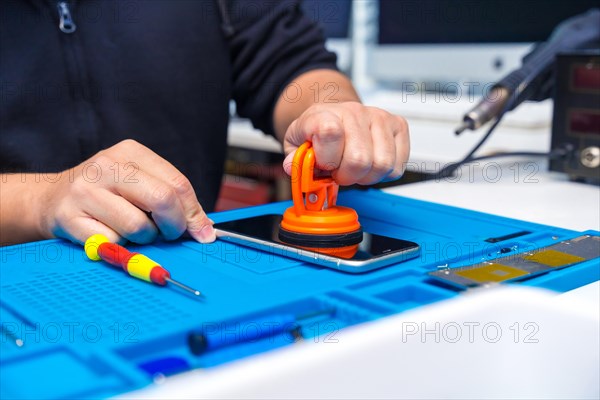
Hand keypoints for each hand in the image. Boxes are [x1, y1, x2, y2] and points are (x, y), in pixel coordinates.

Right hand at [36, 139, 214, 244]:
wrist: (49, 198)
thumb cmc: (105, 193)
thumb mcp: (138, 183)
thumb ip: (172, 199)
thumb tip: (204, 228)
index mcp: (130, 152)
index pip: (178, 184)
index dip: (194, 214)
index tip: (202, 233)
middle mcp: (107, 166)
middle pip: (163, 200)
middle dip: (175, 227)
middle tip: (169, 234)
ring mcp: (85, 191)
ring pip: (139, 227)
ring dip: (144, 239)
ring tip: (132, 230)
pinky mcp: (69, 217)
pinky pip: (113, 243)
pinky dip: (118, 246)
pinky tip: (108, 233)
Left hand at [282, 102, 408, 184]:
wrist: (335, 114)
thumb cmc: (317, 132)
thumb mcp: (295, 143)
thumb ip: (293, 159)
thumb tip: (292, 167)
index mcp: (325, 114)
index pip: (330, 134)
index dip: (327, 160)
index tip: (323, 166)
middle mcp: (355, 111)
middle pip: (360, 160)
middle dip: (347, 176)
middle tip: (339, 171)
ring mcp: (380, 117)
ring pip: (382, 165)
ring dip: (367, 176)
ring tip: (354, 167)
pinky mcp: (398, 126)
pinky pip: (397, 166)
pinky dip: (383, 174)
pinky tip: (370, 164)